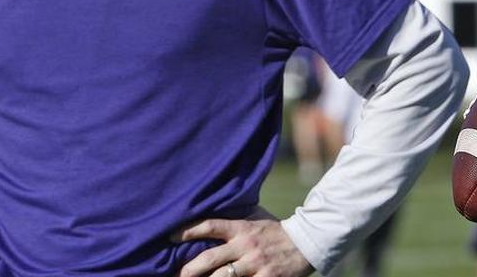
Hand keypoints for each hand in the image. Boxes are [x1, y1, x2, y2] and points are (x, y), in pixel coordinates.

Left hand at [173, 207, 312, 276]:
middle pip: (210, 259)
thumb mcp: (256, 217)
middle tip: (175, 275)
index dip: (188, 231)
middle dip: (189, 270)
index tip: (169, 237)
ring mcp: (255, 265)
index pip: (210, 225)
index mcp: (242, 228)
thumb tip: (211, 207)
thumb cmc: (276, 230)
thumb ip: (235, 216)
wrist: (308, 243)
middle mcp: (246, 246)